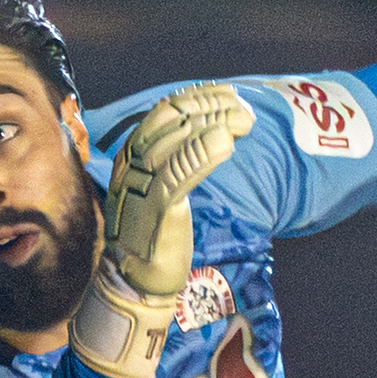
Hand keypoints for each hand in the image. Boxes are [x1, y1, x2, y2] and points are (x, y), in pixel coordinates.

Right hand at [70, 82, 249, 377]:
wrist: (132, 282)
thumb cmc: (151, 236)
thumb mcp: (159, 189)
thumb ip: (175, 161)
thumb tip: (206, 133)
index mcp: (131, 157)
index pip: (164, 112)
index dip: (200, 98)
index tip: (230, 95)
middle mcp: (132, 166)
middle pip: (172, 119)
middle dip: (212, 107)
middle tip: (244, 110)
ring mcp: (141, 186)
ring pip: (178, 140)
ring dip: (215, 124)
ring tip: (244, 121)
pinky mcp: (155, 208)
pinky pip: (179, 173)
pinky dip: (203, 154)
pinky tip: (227, 143)